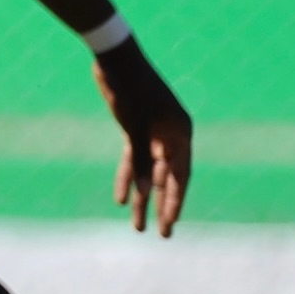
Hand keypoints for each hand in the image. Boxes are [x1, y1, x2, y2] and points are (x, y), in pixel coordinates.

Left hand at [91, 38, 192, 236]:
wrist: (114, 58)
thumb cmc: (130, 89)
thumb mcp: (135, 127)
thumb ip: (140, 159)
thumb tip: (146, 193)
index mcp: (179, 133)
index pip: (181, 175)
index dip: (176, 202)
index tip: (170, 224)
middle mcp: (169, 135)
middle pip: (167, 179)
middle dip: (163, 207)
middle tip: (162, 235)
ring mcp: (152, 132)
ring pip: (148, 172)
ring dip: (143, 198)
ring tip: (137, 226)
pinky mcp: (134, 128)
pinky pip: (133, 159)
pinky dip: (128, 177)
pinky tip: (122, 198)